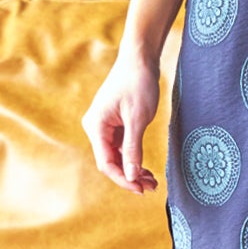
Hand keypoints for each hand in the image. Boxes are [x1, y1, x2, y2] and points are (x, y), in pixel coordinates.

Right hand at [81, 52, 162, 194]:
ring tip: (152, 180)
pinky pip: (120, 146)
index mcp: (96, 126)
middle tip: (151, 187)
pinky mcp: (114, 123)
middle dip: (129, 176)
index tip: (141, 189)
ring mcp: (104, 125)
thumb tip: (131, 176)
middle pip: (110, 161)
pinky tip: (145, 167)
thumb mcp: (138, 119)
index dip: (123, 179)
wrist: (139, 58)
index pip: (106, 162)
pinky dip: (133, 156)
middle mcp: (95, 127)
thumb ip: (133, 149)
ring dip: (132, 168)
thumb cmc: (137, 84)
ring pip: (116, 155)